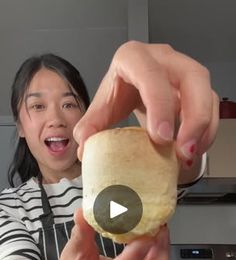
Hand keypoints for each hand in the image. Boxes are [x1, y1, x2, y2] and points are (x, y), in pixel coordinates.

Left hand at [73, 40, 218, 163]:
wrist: (132, 87)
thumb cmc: (119, 91)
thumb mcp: (103, 107)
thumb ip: (91, 126)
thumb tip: (86, 146)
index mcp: (134, 58)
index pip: (151, 74)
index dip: (160, 105)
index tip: (161, 137)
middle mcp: (164, 60)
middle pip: (192, 78)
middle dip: (193, 117)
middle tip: (182, 150)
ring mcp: (183, 72)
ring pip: (206, 92)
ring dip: (203, 127)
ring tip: (189, 154)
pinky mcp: (196, 89)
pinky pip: (211, 107)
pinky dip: (206, 131)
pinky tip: (194, 149)